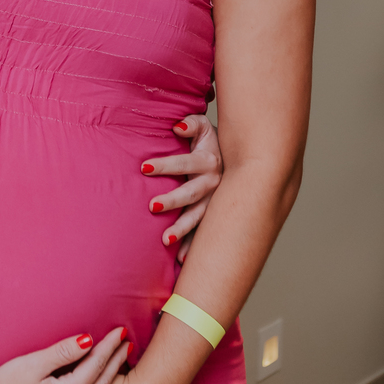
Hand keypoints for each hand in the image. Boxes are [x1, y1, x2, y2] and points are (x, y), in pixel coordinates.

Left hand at [142, 113, 222, 262]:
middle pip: (191, 193)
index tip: (144, 168)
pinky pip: (204, 233)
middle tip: (152, 206)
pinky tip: (183, 260)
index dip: (166, 165)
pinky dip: (194, 246)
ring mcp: (215, 202)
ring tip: (165, 240)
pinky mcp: (214, 216)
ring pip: (199, 217)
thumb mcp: (204, 126)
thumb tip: (177, 127)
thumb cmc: (210, 141)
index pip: (185, 163)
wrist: (239, 159)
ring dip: (183, 229)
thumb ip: (191, 123)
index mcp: (210, 161)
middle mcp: (214, 183)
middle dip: (173, 200)